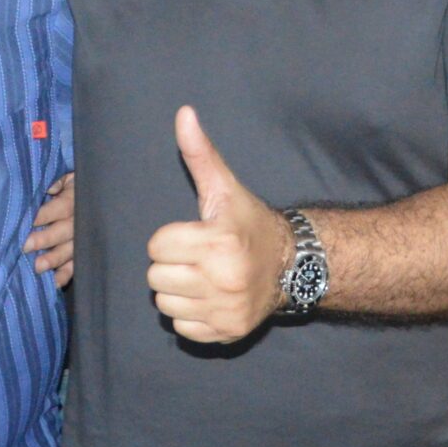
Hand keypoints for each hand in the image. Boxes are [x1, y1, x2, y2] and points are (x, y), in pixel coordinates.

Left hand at [24, 173, 75, 285]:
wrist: (102, 196)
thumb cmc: (73, 186)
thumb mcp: (67, 176)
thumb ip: (57, 181)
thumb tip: (49, 188)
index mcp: (75, 199)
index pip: (60, 208)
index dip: (44, 215)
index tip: (28, 221)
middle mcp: (81, 220)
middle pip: (65, 230)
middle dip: (46, 239)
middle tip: (26, 246)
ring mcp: (84, 238)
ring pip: (72, 249)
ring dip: (55, 259)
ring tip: (38, 267)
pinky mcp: (84, 252)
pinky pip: (77, 264)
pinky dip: (66, 275)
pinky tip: (54, 282)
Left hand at [145, 106, 288, 342]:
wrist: (293, 265)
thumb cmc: (249, 223)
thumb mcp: (226, 188)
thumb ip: (200, 154)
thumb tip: (183, 114)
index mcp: (219, 241)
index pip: (157, 246)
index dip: (170, 239)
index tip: (193, 236)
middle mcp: (223, 278)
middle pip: (155, 278)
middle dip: (171, 266)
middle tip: (195, 258)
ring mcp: (225, 309)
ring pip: (164, 305)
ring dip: (177, 292)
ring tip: (201, 277)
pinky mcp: (226, 332)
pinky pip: (181, 329)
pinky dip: (190, 316)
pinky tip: (209, 298)